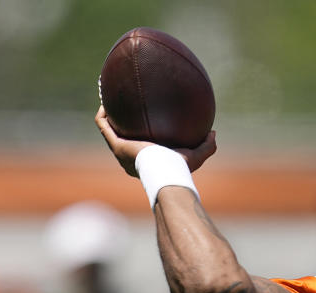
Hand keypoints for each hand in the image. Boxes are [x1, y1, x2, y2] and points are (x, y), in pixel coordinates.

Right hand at [94, 106, 216, 176]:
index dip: (139, 133)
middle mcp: (130, 157)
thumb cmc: (180, 168)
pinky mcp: (116, 145)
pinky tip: (106, 100)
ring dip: (106, 115)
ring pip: (108, 130)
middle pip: (121, 137)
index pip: (141, 146)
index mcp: (146, 160)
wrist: (165, 173)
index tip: (142, 120)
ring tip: (107, 98)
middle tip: (123, 106)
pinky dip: (102, 114)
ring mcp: (120, 151)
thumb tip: (213, 132)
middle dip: (120, 122)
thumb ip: (207, 146)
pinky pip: (103, 126)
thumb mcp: (197, 156)